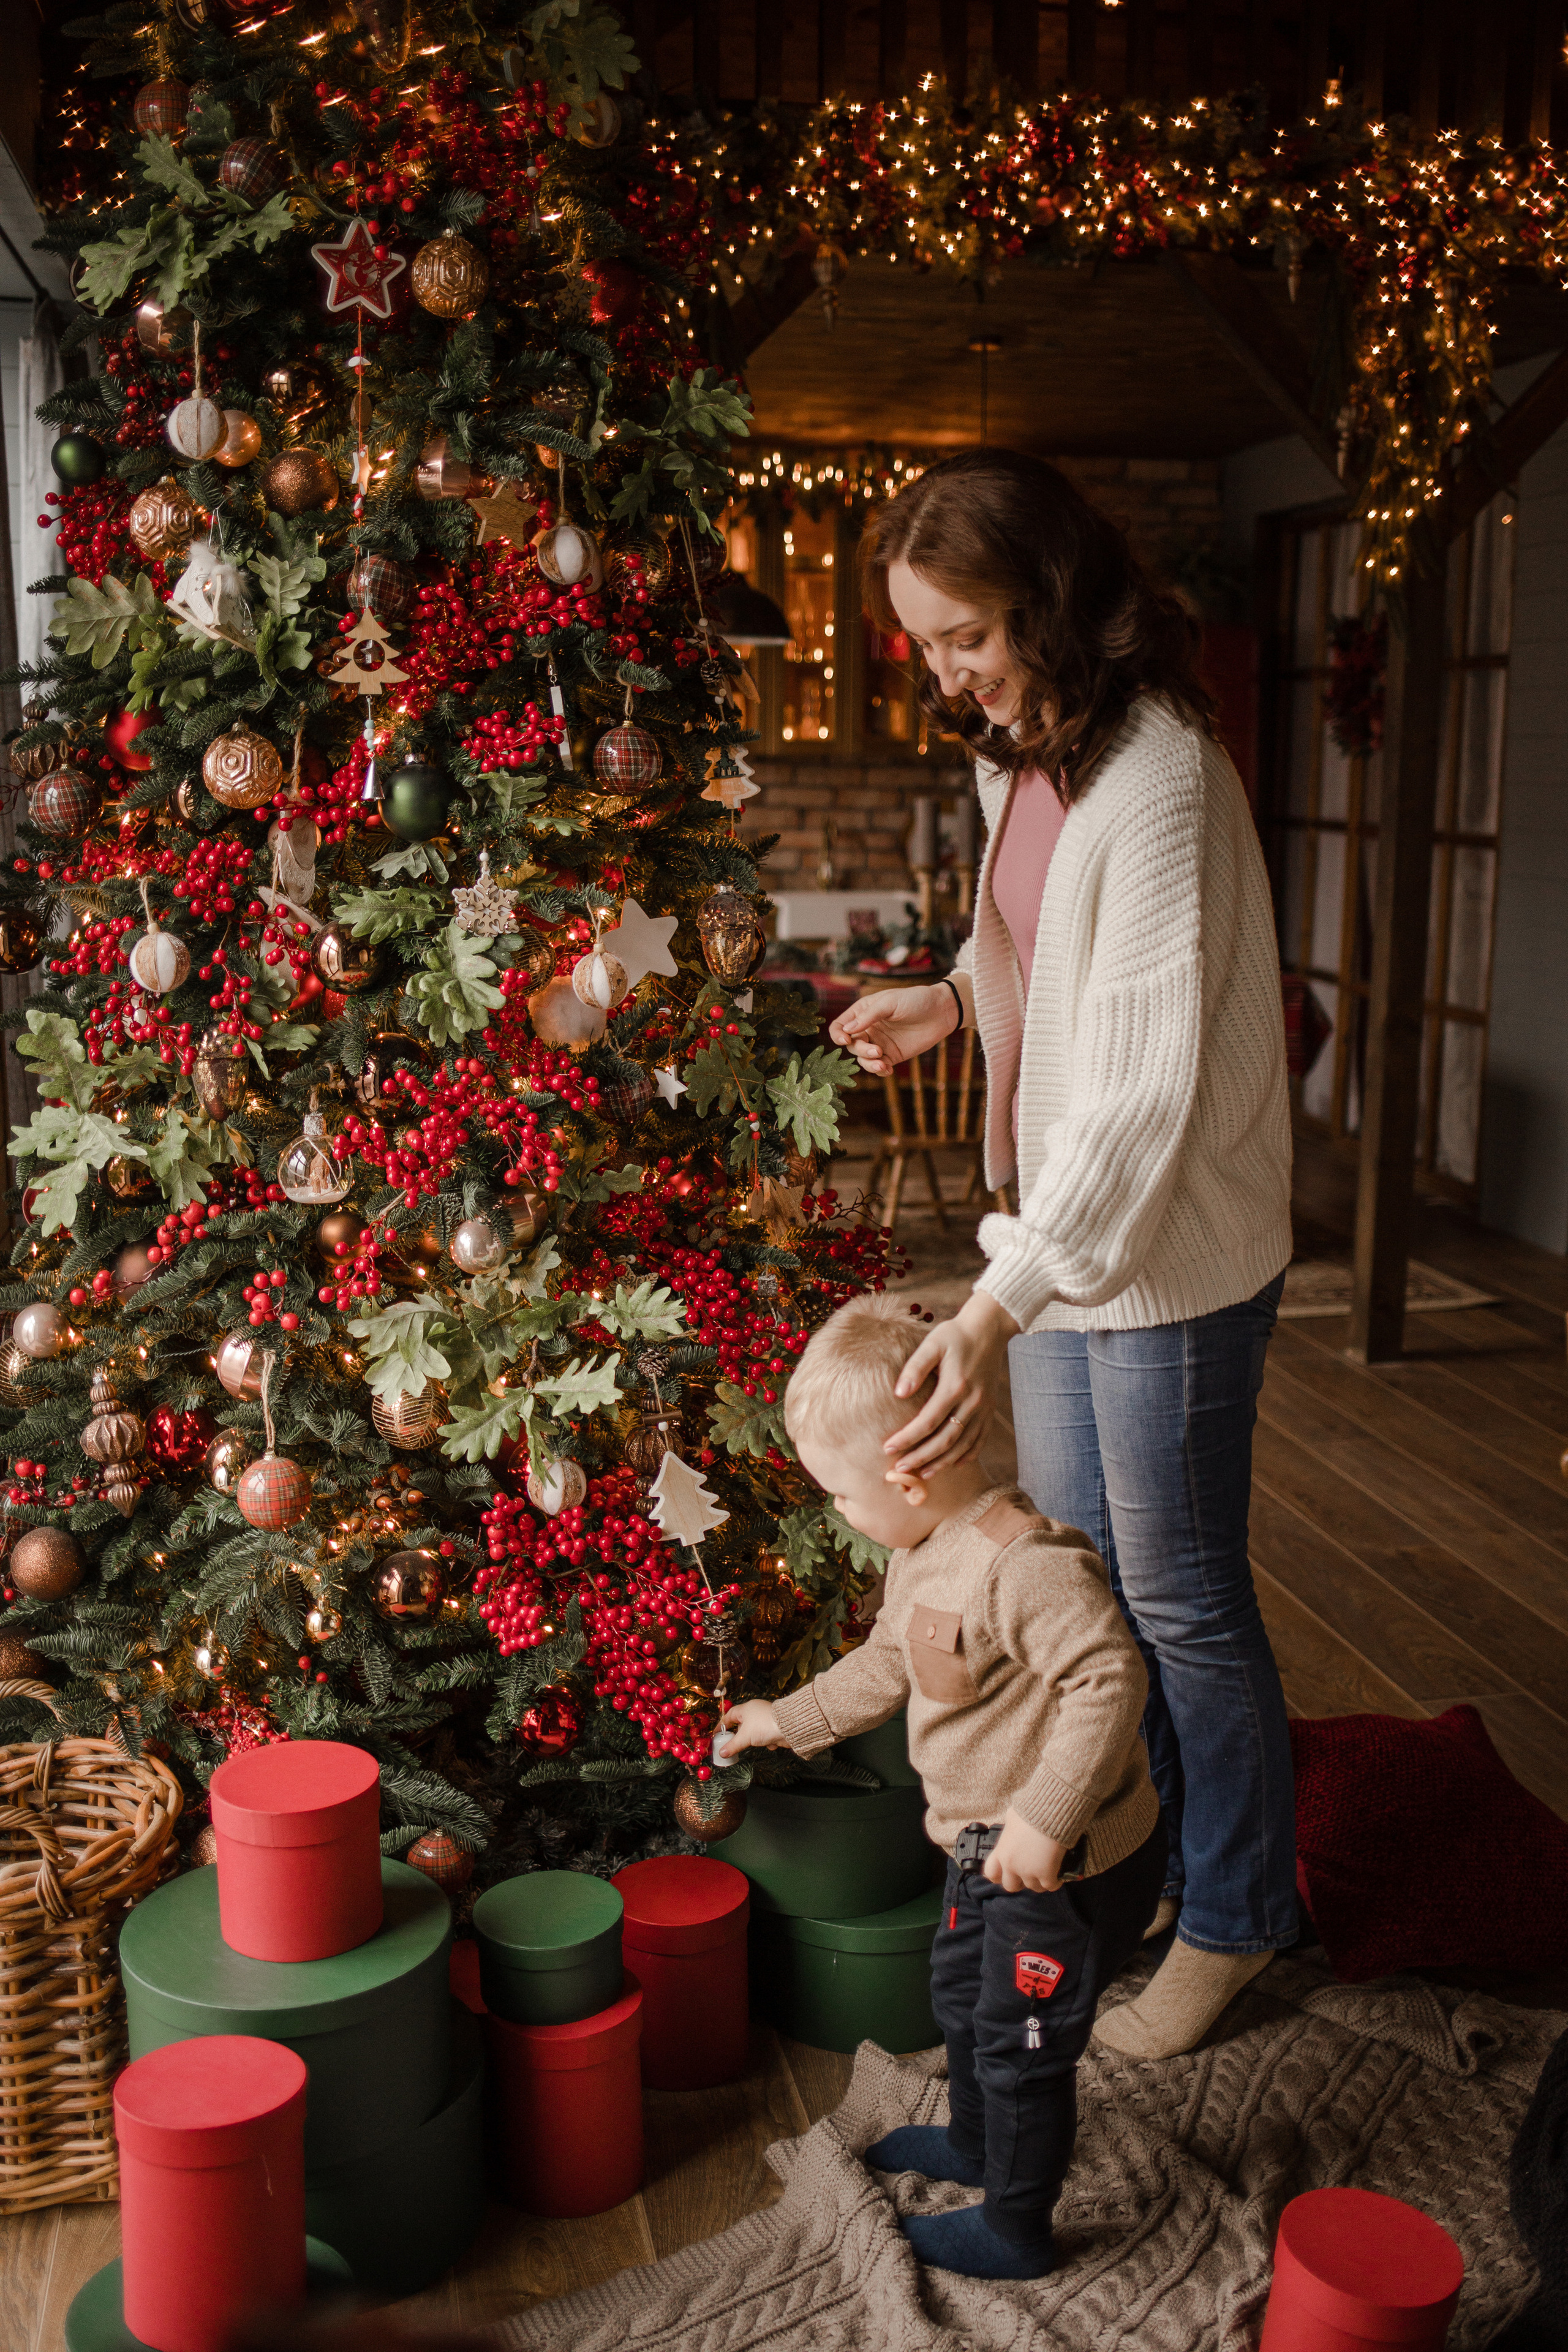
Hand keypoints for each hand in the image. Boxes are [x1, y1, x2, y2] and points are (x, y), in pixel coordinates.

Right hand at [715, 1698, 783, 1760]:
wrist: (789, 1727)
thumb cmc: (765, 1726)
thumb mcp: (745, 1737)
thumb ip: (732, 1746)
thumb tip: (722, 1753)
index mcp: (746, 1709)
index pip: (729, 1716)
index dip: (722, 1725)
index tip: (716, 1734)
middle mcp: (755, 1712)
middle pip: (741, 1725)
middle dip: (739, 1736)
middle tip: (732, 1745)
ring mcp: (765, 1718)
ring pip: (754, 1731)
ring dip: (755, 1740)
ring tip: (755, 1744)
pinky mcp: (774, 1726)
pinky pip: (765, 1735)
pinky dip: (766, 1741)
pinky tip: (770, 1743)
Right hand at [829, 983, 958, 1075]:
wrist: (942, 1011)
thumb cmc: (916, 1000)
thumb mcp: (890, 1002)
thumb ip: (868, 1016)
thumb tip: (846, 1030)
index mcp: (863, 1012)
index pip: (840, 1026)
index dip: (838, 1035)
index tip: (846, 1040)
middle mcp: (868, 1028)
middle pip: (851, 1045)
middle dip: (861, 1051)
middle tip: (877, 1050)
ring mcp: (880, 1043)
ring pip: (863, 1059)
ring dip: (869, 1064)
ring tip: (882, 1064)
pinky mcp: (892, 1055)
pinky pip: (879, 1067)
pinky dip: (880, 1071)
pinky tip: (888, 1069)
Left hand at [884, 1290, 1017, 1476]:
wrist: (989, 1328)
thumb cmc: (954, 1334)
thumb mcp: (932, 1344)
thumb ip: (915, 1368)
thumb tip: (899, 1393)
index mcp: (955, 1386)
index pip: (928, 1421)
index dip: (907, 1438)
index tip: (888, 1449)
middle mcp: (972, 1401)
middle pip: (946, 1440)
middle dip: (922, 1457)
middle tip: (900, 1469)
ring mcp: (983, 1408)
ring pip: (964, 1445)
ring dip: (943, 1462)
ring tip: (923, 1474)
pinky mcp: (989, 1409)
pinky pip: (980, 1439)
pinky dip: (968, 1455)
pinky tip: (953, 1464)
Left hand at [982, 1809, 1069, 1893]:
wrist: (1050, 1812)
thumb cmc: (1031, 1810)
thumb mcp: (1012, 1817)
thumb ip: (1010, 1828)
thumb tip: (1012, 1827)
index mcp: (1002, 1851)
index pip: (991, 1873)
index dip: (998, 1875)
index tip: (1006, 1873)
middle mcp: (1012, 1865)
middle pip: (1011, 1886)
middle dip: (1019, 1881)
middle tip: (1028, 1873)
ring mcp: (1029, 1872)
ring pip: (1033, 1887)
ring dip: (1039, 1881)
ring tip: (1046, 1871)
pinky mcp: (1046, 1875)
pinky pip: (1050, 1886)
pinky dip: (1055, 1882)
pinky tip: (1058, 1875)